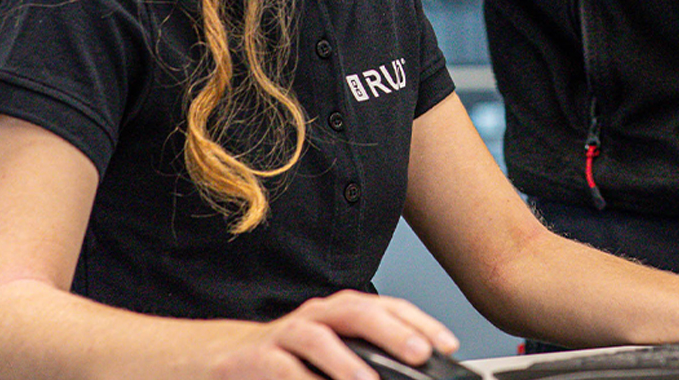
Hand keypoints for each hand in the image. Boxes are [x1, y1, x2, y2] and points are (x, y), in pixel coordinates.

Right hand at [208, 289, 458, 379]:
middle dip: (392, 332)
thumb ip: (370, 360)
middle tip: (419, 354)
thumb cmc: (293, 358)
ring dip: (346, 363)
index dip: (421, 323)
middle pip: (358, 313)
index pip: (389, 308)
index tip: (448, 344)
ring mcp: (287, 334)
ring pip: (319, 339)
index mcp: (342, 312)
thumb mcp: (336, 354)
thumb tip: (414, 370)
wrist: (230, 358)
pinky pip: (283, 370)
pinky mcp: (260, 358)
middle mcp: (318, 316)